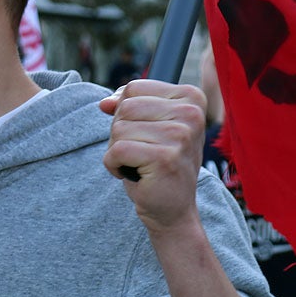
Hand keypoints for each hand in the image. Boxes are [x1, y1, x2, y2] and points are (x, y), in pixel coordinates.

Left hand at [99, 79, 206, 231]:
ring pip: (119, 128)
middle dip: (121, 131)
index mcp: (191, 97)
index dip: (126, 112)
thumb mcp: (146, 124)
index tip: (145, 133)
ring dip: (118, 149)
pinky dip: (114, 165)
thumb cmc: (157, 162)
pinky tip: (135, 175)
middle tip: (142, 152)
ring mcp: (181, 136)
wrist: (172, 208)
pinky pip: (117, 151)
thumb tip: (104, 103)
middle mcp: (191, 114)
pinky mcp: (165, 159)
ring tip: (141, 163)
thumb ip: (126, 104)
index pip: (134, 88)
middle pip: (125, 107)